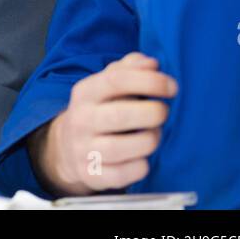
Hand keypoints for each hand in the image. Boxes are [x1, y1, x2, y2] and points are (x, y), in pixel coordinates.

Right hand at [30, 52, 176, 195]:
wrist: (67, 148)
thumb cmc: (99, 110)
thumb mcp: (105, 85)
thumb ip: (128, 69)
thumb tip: (151, 63)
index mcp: (85, 92)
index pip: (117, 79)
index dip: (150, 81)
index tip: (172, 87)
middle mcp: (81, 119)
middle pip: (123, 114)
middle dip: (154, 112)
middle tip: (163, 112)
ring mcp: (85, 149)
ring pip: (129, 146)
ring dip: (151, 139)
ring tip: (152, 134)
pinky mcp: (92, 175)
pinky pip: (127, 173)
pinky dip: (142, 166)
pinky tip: (140, 157)